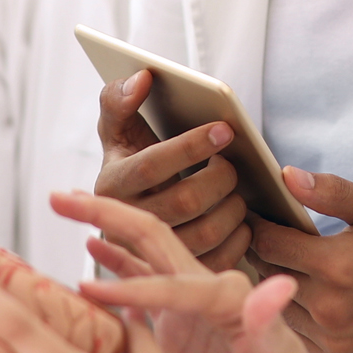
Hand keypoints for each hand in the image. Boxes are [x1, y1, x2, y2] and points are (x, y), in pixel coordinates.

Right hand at [48, 191, 352, 352]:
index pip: (169, 281)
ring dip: (103, 226)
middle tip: (60, 195)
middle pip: (150, 236)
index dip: (130, 284)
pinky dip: (113, 263)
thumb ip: (272, 325)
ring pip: (139, 251)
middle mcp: (205, 284)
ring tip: (64, 203)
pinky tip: (89, 248)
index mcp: (226, 291)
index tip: (86, 288)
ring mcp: (189, 297)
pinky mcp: (179, 317)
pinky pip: (139, 282)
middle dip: (106, 213)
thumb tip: (277, 286)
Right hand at [93, 71, 252, 271]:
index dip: (191, 145)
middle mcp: (124, 224)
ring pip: (206, 233)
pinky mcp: (177, 274)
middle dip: (222, 177)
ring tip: (239, 191)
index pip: (153, 163)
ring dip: (234, 207)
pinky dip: (240, 238)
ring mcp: (150, 255)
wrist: (131, 217)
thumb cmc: (132, 162)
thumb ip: (119, 98)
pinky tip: (242, 220)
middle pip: (187, 200)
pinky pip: (219, 259)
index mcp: (110, 184)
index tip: (226, 129)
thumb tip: (142, 78)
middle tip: (235, 164)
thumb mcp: (117, 130)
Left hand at [247, 168, 352, 352]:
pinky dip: (302, 318)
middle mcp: (332, 308)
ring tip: (299, 269)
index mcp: (337, 265)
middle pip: (270, 279)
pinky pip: (302, 338)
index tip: (259, 218)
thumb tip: (286, 177)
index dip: (259, 228)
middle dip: (270, 257)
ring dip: (282, 291)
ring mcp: (336, 340)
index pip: (269, 245)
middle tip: (277, 241)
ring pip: (282, 310)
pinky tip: (319, 299)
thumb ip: (333, 192)